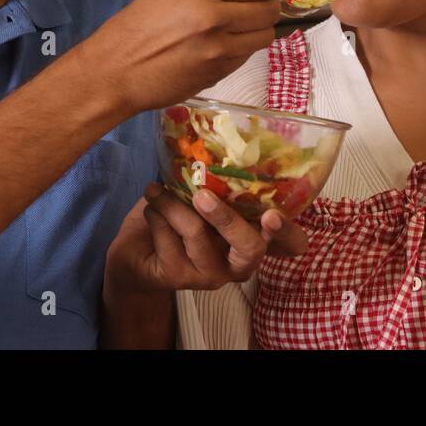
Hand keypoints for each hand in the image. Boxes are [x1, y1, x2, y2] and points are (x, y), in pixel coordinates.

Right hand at [76, 0, 281, 115]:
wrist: (116, 71)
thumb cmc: (138, 25)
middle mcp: (213, 18)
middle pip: (268, 9)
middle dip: (269, 3)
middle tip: (257, 1)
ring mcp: (218, 49)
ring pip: (264, 35)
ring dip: (259, 27)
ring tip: (241, 22)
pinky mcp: (219, 73)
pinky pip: (247, 55)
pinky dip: (243, 46)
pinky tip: (224, 41)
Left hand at [104, 183, 308, 296]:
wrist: (135, 250)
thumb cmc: (175, 215)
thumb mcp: (199, 193)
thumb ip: (215, 182)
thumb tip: (212, 146)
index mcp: (252, 235)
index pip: (290, 244)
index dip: (288, 233)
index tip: (273, 215)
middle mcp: (239, 261)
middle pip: (250, 248)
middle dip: (226, 218)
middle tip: (203, 196)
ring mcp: (211, 274)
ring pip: (197, 234)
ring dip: (171, 204)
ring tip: (154, 190)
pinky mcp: (180, 279)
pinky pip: (168, 238)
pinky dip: (154, 215)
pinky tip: (150, 211)